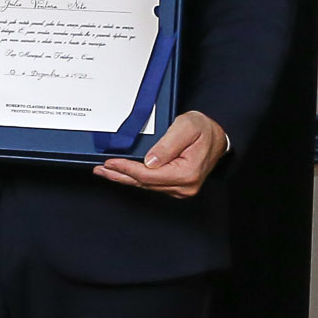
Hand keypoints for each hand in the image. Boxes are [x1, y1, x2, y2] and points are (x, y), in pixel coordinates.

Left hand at [95, 111, 228, 197]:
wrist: (218, 134)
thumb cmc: (204, 129)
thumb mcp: (185, 128)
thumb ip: (167, 145)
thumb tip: (149, 161)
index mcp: (187, 174)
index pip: (147, 175)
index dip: (126, 169)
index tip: (110, 162)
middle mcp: (184, 186)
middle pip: (144, 183)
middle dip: (120, 175)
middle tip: (100, 169)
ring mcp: (181, 189)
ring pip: (145, 185)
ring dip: (124, 178)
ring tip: (106, 171)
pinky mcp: (177, 187)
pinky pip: (151, 184)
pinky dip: (135, 178)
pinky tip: (123, 174)